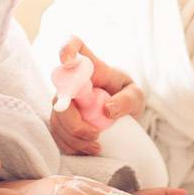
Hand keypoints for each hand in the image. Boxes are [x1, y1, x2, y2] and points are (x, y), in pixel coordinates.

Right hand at [49, 36, 145, 154]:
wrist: (122, 116)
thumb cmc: (127, 97)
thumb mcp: (136, 96)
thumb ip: (127, 100)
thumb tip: (107, 110)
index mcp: (90, 65)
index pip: (74, 45)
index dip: (66, 48)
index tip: (68, 61)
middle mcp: (71, 80)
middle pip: (60, 94)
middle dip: (73, 120)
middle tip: (95, 134)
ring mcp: (63, 100)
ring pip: (57, 117)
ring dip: (73, 136)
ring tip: (96, 145)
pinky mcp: (61, 119)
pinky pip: (57, 133)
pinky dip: (71, 145)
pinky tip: (87, 149)